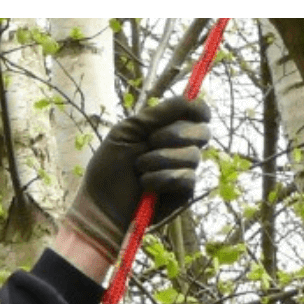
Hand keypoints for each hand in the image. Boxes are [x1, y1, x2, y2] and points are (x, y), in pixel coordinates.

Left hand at [61, 95, 210, 268]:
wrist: (101, 205)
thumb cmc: (109, 168)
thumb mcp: (128, 131)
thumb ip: (157, 114)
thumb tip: (190, 98)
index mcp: (166, 130)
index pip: (196, 115)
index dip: (200, 110)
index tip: (197, 111)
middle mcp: (179, 149)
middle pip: (202, 133)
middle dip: (177, 133)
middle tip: (151, 140)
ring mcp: (183, 172)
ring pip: (193, 156)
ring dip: (162, 159)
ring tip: (139, 168)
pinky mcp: (183, 195)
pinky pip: (187, 179)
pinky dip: (163, 178)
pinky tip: (146, 185)